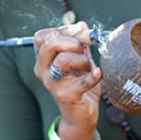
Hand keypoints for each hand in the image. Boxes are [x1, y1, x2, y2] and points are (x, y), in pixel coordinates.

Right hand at [34, 22, 101, 139]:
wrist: (82, 115)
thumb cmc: (80, 85)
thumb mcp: (80, 61)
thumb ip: (80, 44)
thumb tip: (82, 25)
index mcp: (43, 59)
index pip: (41, 36)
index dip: (61, 30)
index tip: (78, 32)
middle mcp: (43, 70)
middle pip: (49, 43)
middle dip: (72, 41)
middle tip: (84, 49)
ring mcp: (52, 84)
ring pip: (63, 60)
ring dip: (82, 59)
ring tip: (90, 67)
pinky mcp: (65, 96)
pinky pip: (81, 82)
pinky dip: (93, 76)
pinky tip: (98, 73)